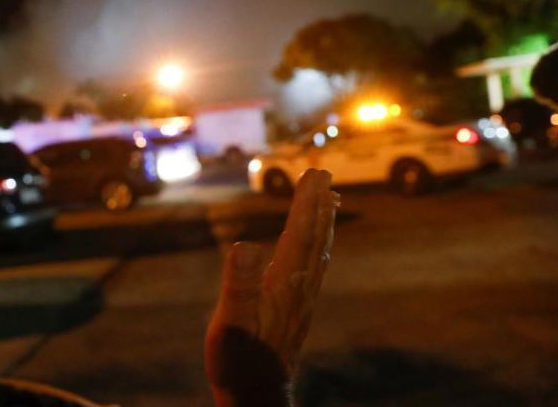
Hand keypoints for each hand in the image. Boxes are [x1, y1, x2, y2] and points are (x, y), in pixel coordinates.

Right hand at [205, 169, 337, 406]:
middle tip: (323, 173)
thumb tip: (243, 245)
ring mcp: (302, 300)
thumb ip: (238, 285)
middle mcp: (300, 289)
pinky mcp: (298, 309)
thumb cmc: (237, 360)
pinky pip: (315, 267)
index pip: (299, 234)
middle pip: (314, 238)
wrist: (256, 395)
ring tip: (328, 199)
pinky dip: (318, 245)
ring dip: (323, 222)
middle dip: (318, 204)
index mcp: (284, 285)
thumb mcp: (229, 322)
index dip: (306, 203)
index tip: (314, 174)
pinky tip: (316, 245)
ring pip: (319, 252)